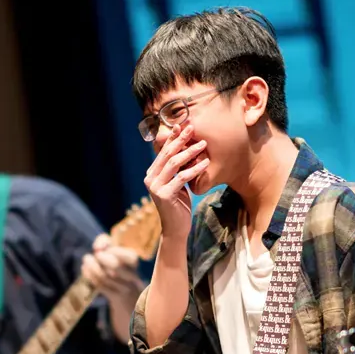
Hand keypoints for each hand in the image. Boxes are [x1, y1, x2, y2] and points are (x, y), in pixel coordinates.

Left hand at [82, 233, 142, 300]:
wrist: (126, 295)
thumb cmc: (117, 267)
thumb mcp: (114, 250)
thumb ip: (105, 241)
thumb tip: (98, 248)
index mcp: (134, 264)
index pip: (130, 257)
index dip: (115, 250)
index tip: (105, 249)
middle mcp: (131, 277)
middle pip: (115, 266)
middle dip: (102, 258)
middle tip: (96, 255)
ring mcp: (123, 289)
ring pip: (105, 276)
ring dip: (92, 266)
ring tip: (86, 260)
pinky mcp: (114, 297)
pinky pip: (100, 285)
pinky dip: (89, 275)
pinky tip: (85, 269)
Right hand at [144, 124, 209, 240]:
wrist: (176, 228)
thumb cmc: (179, 205)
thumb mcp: (176, 183)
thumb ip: (176, 169)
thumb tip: (185, 148)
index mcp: (151, 173)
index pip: (162, 151)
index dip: (172, 137)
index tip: (182, 125)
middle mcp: (150, 178)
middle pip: (167, 154)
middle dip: (181, 140)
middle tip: (193, 128)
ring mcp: (155, 187)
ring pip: (174, 164)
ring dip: (190, 152)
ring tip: (203, 144)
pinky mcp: (164, 195)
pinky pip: (181, 178)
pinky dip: (194, 169)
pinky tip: (205, 163)